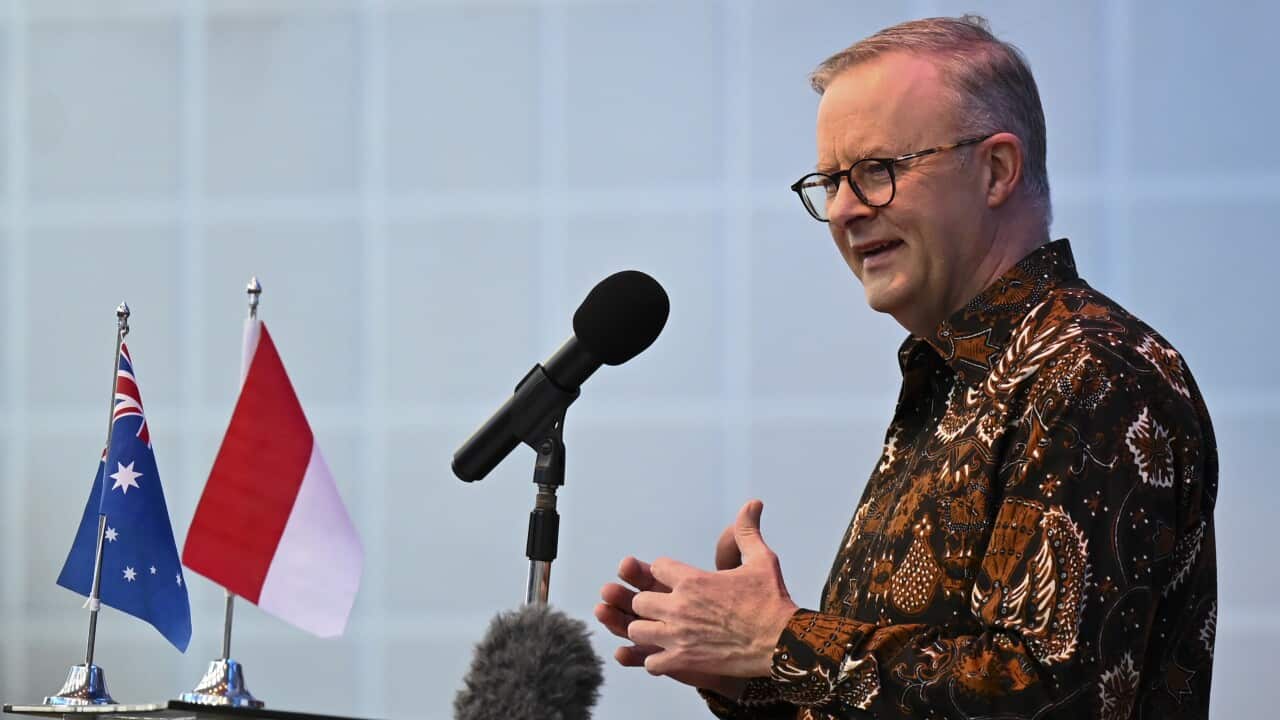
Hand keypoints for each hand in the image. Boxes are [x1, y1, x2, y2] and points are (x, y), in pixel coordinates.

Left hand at [600, 500, 798, 681]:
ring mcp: (679, 636)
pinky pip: (651, 663)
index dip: (666, 573)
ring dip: (648, 631)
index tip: (678, 581)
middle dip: (650, 604)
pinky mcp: (684, 661)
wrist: (784, 642)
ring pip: (638, 631)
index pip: (656, 568)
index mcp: (693, 580)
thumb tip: (752, 503)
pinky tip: (671, 656)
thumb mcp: (762, 559)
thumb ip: (747, 531)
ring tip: (664, 633)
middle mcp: (680, 606)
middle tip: (667, 609)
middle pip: (639, 601)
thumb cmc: (772, 600)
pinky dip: (657, 661)